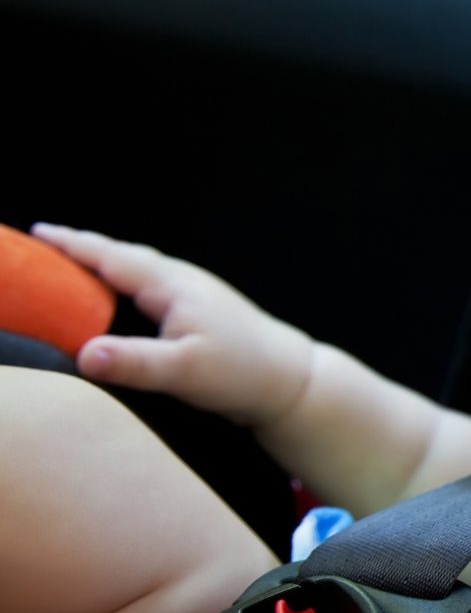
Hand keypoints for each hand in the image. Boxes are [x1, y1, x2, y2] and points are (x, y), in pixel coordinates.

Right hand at [31, 223, 314, 425]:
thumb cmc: (243, 373)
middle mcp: (180, 281)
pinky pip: (147, 288)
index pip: (111, 257)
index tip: (36, 233)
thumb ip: (135, 363)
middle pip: (120, 257)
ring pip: (135, 271)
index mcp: (172, 285)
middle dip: (80, 248)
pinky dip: (121, 285)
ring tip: (64, 264)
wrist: (292, 380)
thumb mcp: (185, 371)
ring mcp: (190, 294)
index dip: (72, 245)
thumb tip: (84, 355)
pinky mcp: (196, 313)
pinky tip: (112, 296)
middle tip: (39, 244)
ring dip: (101, 264)